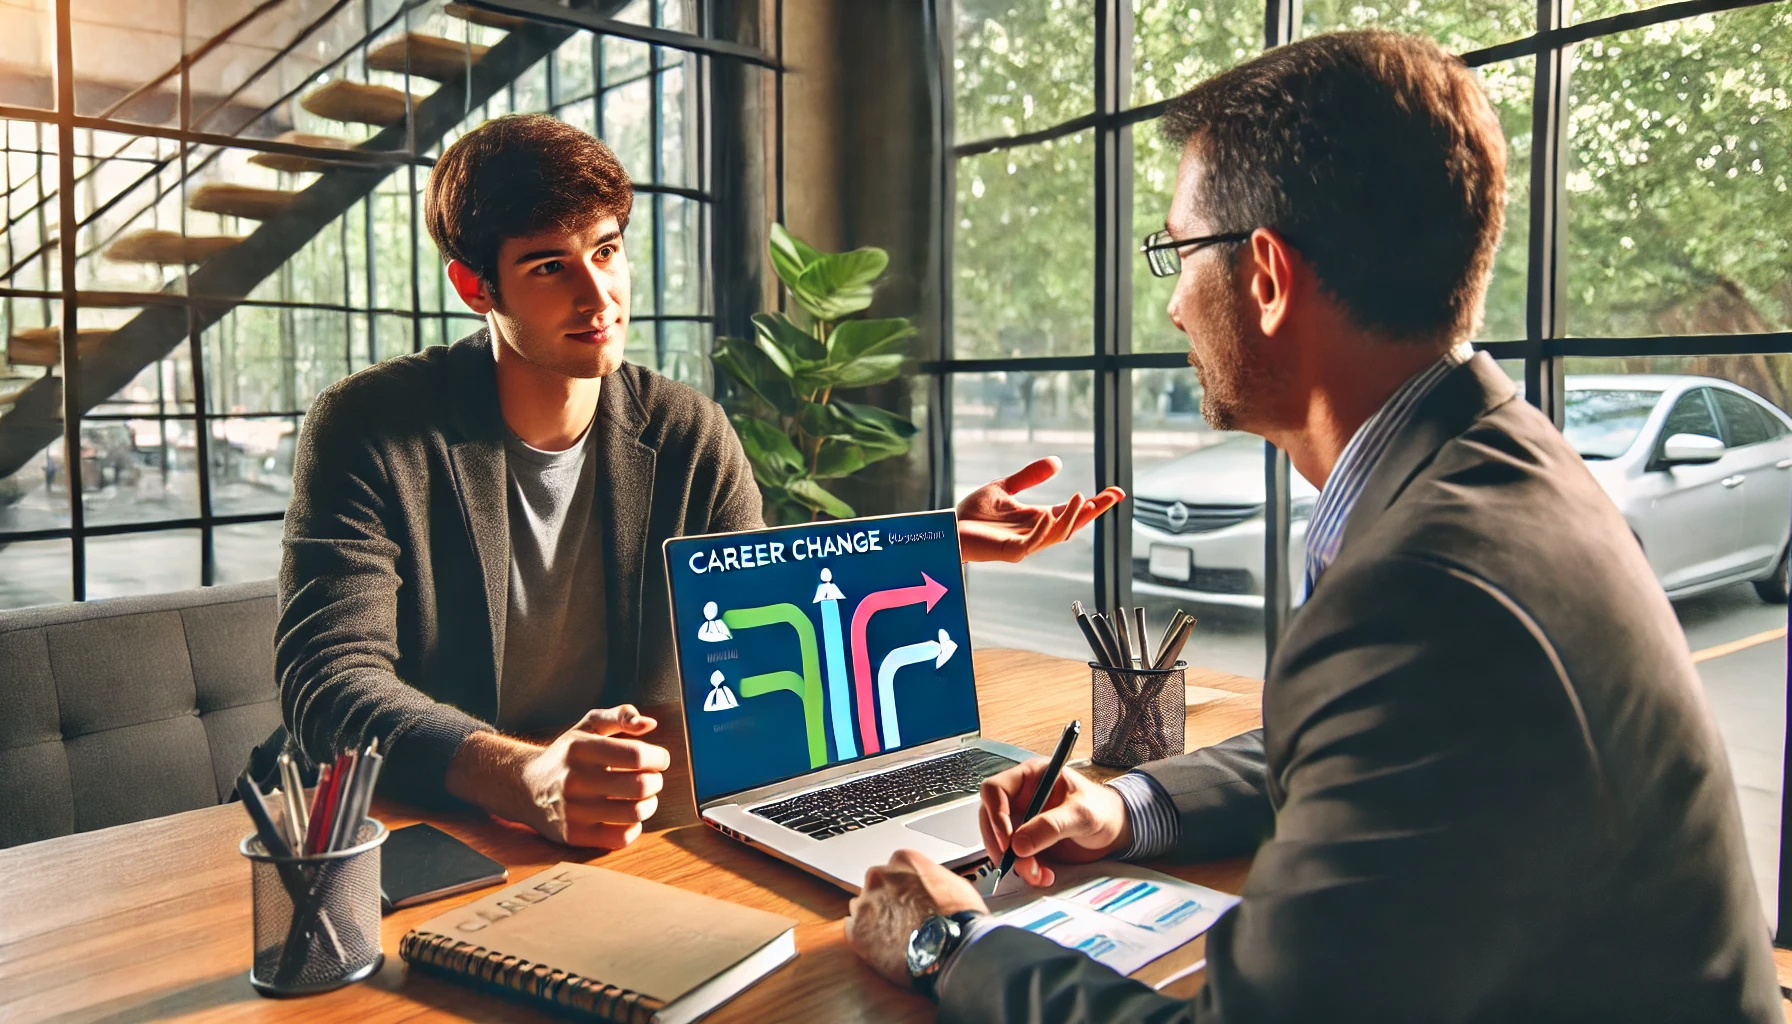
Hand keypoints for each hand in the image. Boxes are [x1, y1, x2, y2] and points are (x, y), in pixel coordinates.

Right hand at [517, 706, 668, 848]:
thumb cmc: (566, 755)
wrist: (524, 787)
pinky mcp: (573, 835)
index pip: (636, 755)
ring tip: (644, 797)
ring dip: (650, 805)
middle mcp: (574, 780)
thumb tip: (649, 723)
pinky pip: (620, 838)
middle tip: (652, 779)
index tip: (659, 759)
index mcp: (580, 749)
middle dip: (656, 782)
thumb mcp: (588, 725)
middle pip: (640, 786)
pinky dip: (633, 827)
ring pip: (634, 813)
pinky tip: (627, 816)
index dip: (658, 758)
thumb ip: (620, 715)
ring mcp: (572, 811)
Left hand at [845, 849, 988, 987]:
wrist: (952, 949)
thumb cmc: (959, 918)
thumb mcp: (953, 883)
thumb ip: (931, 878)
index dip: (906, 884)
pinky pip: (852, 929)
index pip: (897, 867)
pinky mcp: (856, 932)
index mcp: (903, 860)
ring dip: (875, 917)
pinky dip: (864, 936)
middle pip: (877, 884)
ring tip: (894, 935)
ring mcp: (865, 903)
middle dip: (887, 899)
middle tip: (904, 917)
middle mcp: (879, 876)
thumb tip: (930, 887)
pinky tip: (880, 944)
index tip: (912, 897)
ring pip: (863, 906)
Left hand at [956, 457, 1124, 563]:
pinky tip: (1050, 515)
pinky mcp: (1010, 552)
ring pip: (1057, 534)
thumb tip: (1058, 462)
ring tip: (1083, 498)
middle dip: (1094, 511)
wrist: (948, 528)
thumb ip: (1030, 476)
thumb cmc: (974, 513)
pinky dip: (1043, 531)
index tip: (1116, 491)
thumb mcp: (1005, 487)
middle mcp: (1036, 533)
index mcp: (1038, 519)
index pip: (1073, 511)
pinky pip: (1032, 543)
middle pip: (1073, 524)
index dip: (1095, 503)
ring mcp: (1025, 544)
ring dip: (1072, 518)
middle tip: (1114, 495)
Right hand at [980, 761, 1130, 887]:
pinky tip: (1043, 875)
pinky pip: (1015, 858)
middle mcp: (1022, 797)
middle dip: (1001, 844)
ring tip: (1037, 873)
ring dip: (1015, 862)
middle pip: (991, 818)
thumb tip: (1019, 844)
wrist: (1117, 830)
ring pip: (1001, 842)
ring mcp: (1024, 821)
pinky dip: (1025, 870)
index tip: (1006, 839)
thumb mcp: (1081, 814)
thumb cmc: (1103, 809)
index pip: (995, 790)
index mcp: (1031, 777)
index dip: (995, 814)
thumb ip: (1051, 826)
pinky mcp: (1029, 842)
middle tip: (1014, 862)